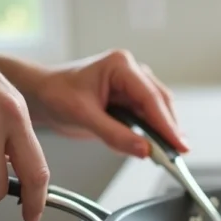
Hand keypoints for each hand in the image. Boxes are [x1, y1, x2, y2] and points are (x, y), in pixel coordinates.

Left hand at [23, 50, 187, 157]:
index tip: (179, 145)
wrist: (41, 95)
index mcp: (121, 66)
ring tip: (165, 154)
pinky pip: (146, 118)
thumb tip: (144, 150)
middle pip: (160, 104)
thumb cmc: (56, 94)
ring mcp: (132, 86)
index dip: (167, 124)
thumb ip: (115, 135)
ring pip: (157, 112)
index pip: (151, 98)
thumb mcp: (83, 116)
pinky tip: (149, 146)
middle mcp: (131, 72)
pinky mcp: (130, 100)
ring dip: (161, 133)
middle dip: (169, 130)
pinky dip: (149, 134)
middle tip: (176, 155)